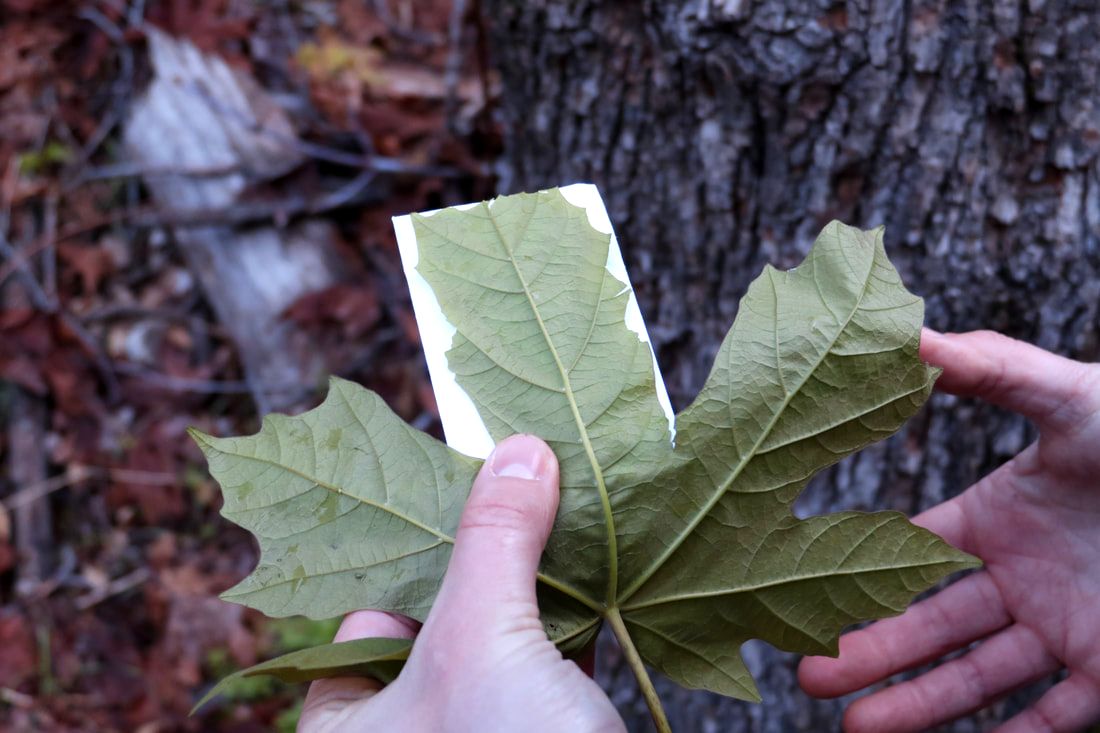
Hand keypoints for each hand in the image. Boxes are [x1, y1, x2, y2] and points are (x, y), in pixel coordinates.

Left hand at [297, 434, 623, 732]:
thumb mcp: (483, 644)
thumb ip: (494, 544)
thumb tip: (518, 451)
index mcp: (353, 716)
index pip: (373, 601)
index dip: (419, 534)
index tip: (467, 473)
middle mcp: (413, 725)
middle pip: (447, 609)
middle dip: (493, 548)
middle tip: (524, 474)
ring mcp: (483, 729)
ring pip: (508, 635)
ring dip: (544, 579)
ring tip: (568, 500)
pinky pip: (556, 662)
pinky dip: (581, 619)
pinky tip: (606, 572)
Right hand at [799, 330, 1099, 731]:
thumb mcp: (1066, 396)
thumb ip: (988, 369)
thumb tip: (906, 334)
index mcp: (996, 520)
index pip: (909, 552)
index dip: (855, 572)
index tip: (801, 589)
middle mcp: (1018, 580)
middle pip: (930, 624)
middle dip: (870, 649)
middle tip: (811, 673)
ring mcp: (1064, 629)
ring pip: (978, 677)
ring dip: (919, 703)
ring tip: (858, 728)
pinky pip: (1056, 716)